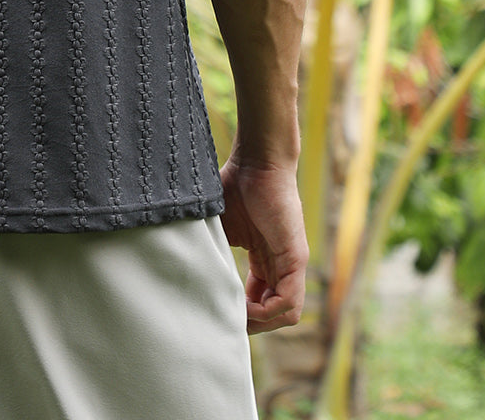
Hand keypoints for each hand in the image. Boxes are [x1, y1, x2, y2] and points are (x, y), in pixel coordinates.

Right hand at [219, 155, 308, 333]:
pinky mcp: (295, 258)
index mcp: (265, 259)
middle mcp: (281, 266)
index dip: (243, 312)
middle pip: (274, 314)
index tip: (220, 308)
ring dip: (260, 322)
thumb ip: (214, 250)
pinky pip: (289, 301)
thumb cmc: (236, 184)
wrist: (256, 160)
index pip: (261, 301)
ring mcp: (291, 263)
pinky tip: (246, 307)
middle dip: (251, 323)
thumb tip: (189, 271)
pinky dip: (268, 312)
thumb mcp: (220, 226)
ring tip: (235, 315)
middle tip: (226, 319)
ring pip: (286, 313)